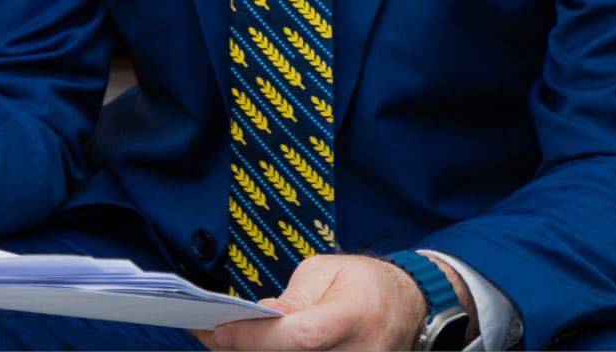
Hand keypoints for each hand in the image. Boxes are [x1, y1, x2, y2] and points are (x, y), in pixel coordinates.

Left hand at [198, 254, 427, 350]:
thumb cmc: (365, 283)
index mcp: (353, 317)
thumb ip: (292, 298)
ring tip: (226, 341)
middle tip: (209, 336)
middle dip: (248, 349)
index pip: (300, 335)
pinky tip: (252, 347)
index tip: (220, 330)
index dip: (258, 337)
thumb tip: (256, 319)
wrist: (406, 308)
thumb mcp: (327, 272)